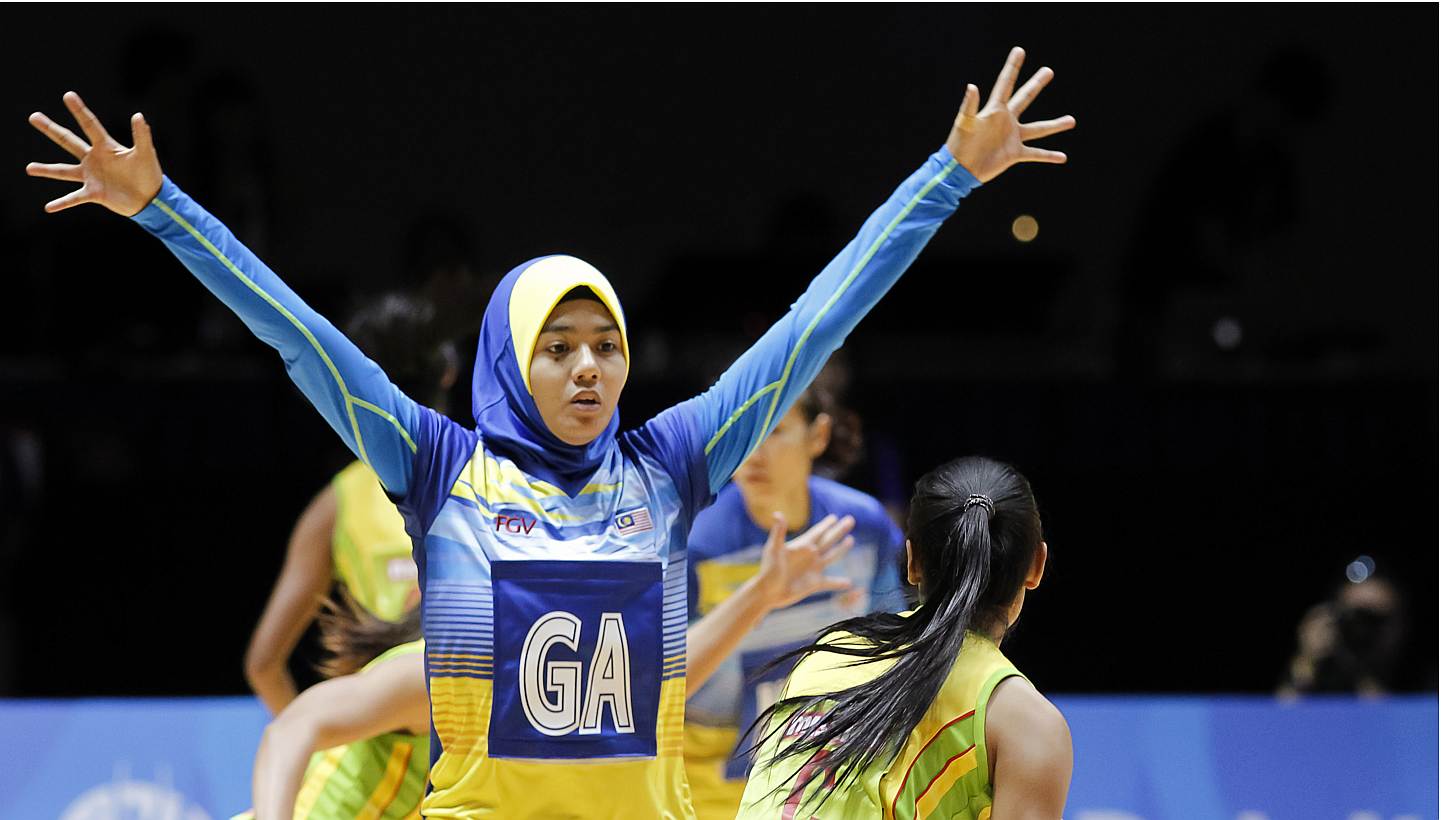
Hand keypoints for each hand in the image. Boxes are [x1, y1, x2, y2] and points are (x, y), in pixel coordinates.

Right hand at [26, 91, 162, 216]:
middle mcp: (94, 159)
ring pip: (64, 171)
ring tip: (29, 168)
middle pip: (68, 141)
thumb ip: (141, 136)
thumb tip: (138, 115)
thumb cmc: (149, 173)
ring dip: (47, 170)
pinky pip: (74, 198)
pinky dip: (62, 203)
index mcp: (106, 147)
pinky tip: (49, 207)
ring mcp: (91, 176)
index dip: (79, 110)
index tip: (68, 95)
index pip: (90, 125)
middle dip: (51, 129)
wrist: (151, 198)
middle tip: (33, 116)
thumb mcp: (145, 153)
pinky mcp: (94, 193)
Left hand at [754, 513, 856, 611]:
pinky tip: (849, 583)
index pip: (817, 532)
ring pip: (832, 556)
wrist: (767, 593)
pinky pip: (831, 583)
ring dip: (842, 549)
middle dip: (839, 530)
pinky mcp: (814, 584)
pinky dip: (840, 583)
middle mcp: (809, 556)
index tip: (834, 517)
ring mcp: (813, 570)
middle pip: (828, 540)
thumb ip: (779, 532)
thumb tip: (778, 514)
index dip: (826, 524)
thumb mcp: (774, 549)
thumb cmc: (768, 570)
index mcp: (801, 546)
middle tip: (850, 520)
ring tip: (850, 540)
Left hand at [945, 47, 1075, 182]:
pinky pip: (1035, 154)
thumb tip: (972, 86)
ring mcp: (1012, 136)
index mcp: (994, 109)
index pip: (1005, 83)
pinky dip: (1048, 156)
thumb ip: (969, 105)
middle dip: (1036, 84)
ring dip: (1055, 125)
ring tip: (1072, 120)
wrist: (959, 169)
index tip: (1020, 50)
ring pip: (1038, 129)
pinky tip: (1063, 157)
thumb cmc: (959, 145)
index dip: (1012, 66)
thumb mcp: (964, 123)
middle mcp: (1006, 120)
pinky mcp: (1014, 153)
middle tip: (1048, 71)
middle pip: (1025, 97)